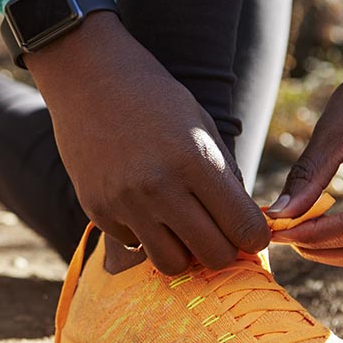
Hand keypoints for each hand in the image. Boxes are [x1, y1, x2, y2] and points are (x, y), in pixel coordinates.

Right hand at [27, 12, 269, 273]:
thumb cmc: (155, 97)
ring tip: (182, 228)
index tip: (248, 232)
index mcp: (196, 161)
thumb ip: (224, 177)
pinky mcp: (98, 210)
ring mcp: (125, 202)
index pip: (244, 228)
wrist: (88, 78)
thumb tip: (245, 228)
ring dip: (184, 252)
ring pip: (172, 264)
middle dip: (224, 250)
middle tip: (218, 234)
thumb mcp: (202, 126)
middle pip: (213, 256)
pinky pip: (135, 245)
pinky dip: (146, 235)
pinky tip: (143, 207)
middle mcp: (160, 187)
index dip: (254, 237)